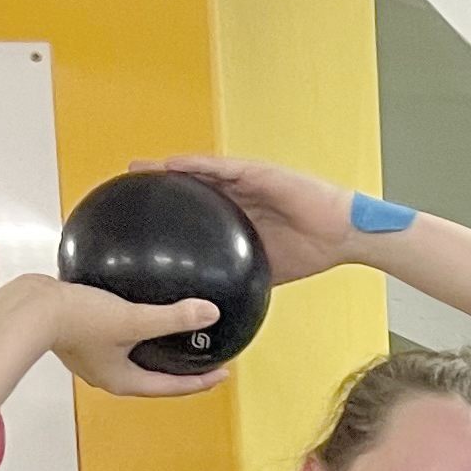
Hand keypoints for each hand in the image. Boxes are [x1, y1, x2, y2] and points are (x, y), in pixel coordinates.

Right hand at [34, 277, 231, 397]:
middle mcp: (106, 376)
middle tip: (203, 359)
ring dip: (154, 352)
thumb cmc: (79, 319)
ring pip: (132, 360)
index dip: (201, 381)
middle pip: (153, 378)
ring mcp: (90, 359)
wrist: (30, 306)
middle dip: (179, 370)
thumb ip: (173, 318)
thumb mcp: (134, 319)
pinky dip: (133, 334)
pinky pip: (115, 340)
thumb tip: (210, 313)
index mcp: (122, 381)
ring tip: (173, 338)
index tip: (224, 372)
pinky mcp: (78, 339)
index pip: (171, 387)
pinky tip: (136, 313)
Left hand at [147, 154, 358, 283]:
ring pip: (199, 170)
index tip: (141, 217)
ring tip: (138, 169)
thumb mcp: (269, 270)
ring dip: (168, 168)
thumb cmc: (314, 251)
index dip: (170, 210)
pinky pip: (221, 168)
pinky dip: (196, 166)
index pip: (197, 209)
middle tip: (126, 187)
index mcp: (241, 215)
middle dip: (159, 185)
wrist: (344, 236)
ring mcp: (247, 180)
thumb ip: (243, 278)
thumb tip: (221, 306)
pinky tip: (171, 165)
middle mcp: (240, 193)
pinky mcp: (258, 173)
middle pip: (191, 184)